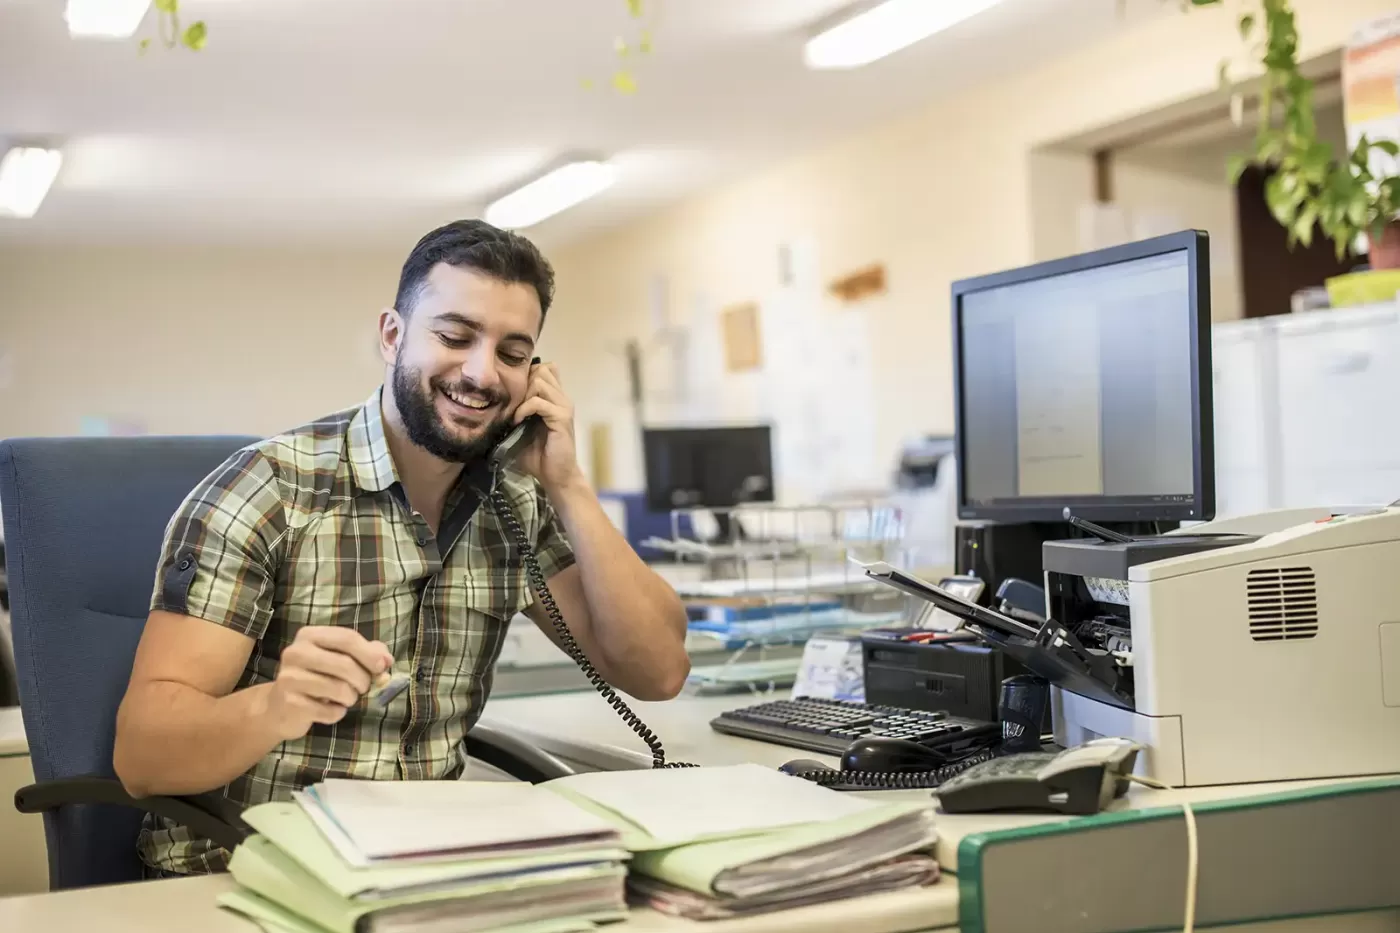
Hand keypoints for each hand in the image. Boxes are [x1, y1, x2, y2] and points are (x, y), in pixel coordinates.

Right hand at [265, 627, 392, 740]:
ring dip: (351, 698)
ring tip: (344, 698)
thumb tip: (386, 661)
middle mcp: (296, 652)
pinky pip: (330, 711)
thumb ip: (368, 654)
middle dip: (363, 680)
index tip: (383, 666)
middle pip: (346, 664)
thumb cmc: (318, 678)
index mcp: (310, 635)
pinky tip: (328, 709)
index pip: (347, 638)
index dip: (370, 653)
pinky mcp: (289, 703)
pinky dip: (337, 713)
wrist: (280, 708)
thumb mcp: (341, 660)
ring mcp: (289, 678)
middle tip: (362, 688)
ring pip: (340, 689)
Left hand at [513, 361, 583, 492]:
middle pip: (541, 368)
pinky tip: (517, 422)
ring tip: (516, 412)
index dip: (526, 375)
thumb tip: (488, 402)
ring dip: (523, 395)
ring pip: (539, 380)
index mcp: (554, 398)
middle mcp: (561, 398)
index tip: (512, 394)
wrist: (555, 476)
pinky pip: (539, 402)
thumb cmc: (537, 455)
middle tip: (513, 403)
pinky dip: (524, 409)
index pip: (543, 368)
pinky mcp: (562, 418)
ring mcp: (564, 406)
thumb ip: (513, 412)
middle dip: (523, 382)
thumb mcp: (520, 429)